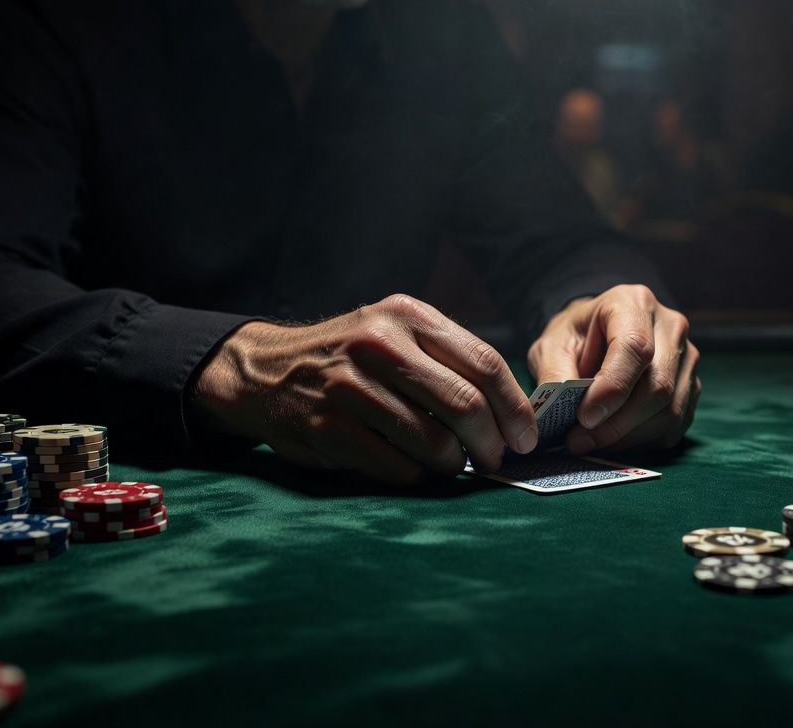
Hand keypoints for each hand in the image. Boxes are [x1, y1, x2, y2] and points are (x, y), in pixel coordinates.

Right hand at [190, 295, 536, 485]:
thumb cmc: (350, 357)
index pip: (483, 364)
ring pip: (433, 443)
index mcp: (406, 315)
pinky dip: (415, 476)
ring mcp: (349, 388)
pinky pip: (396, 467)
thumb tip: (511, 411)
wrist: (265, 371)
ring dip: (452, 464)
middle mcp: (379, 345)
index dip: (515, 408)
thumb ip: (447, 358)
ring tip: (450, 464)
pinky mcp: (328, 429)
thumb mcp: (394, 330)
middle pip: (465, 406)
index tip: (527, 437)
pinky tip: (412, 469)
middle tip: (494, 460)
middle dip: (490, 443)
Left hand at [528, 285, 698, 453]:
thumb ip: (555, 373)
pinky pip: (674, 426)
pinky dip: (642, 441)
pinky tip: (614, 439)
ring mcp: (687, 358)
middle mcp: (671, 327)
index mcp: (634, 303)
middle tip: (578, 441)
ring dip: (628, 437)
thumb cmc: (576, 337)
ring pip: (670, 411)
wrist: (597, 335)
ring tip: (591, 442)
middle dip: (617, 423)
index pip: (635, 348)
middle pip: (658, 386)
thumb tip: (559, 411)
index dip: (612, 388)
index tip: (584, 418)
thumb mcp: (552, 346)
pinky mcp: (691, 386)